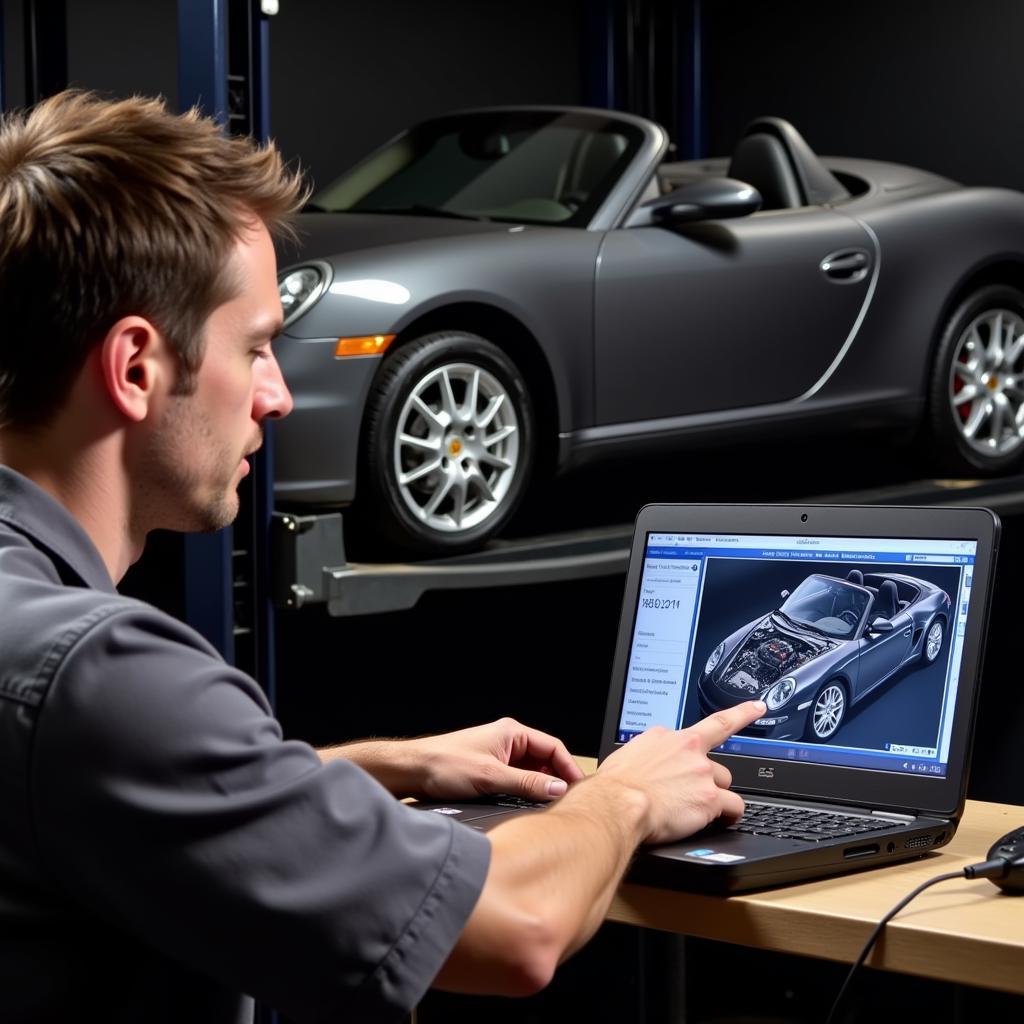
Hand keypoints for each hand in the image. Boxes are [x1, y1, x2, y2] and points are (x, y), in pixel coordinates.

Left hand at [406, 717, 584, 801]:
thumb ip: (526, 783)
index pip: (553, 747)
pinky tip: (525, 807)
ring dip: (538, 787)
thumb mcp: (491, 777)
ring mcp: (497, 756)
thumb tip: (557, 789)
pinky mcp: (488, 771)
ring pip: (530, 772)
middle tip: (566, 802)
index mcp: (511, 733)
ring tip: (548, 807)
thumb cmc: (443, 764)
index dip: (568, 768)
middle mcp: (506, 742)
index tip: (578, 788)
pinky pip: (515, 780)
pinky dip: (523, 792)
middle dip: (555, 779)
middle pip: (544, 760)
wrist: (411, 771)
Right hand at [595, 701, 764, 843]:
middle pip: (715, 765)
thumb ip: (650, 754)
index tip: (757, 707)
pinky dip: (729, 815)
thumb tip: (651, 763)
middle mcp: (688, 750)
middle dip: (707, 781)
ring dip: (715, 798)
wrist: (616, 804)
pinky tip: (721, 820)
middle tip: (687, 795)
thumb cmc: (613, 786)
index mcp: (667, 737)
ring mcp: (701, 772)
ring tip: (695, 810)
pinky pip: (733, 806)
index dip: (740, 713)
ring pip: (725, 785)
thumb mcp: (628, 756)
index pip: (711, 722)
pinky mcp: (709, 798)